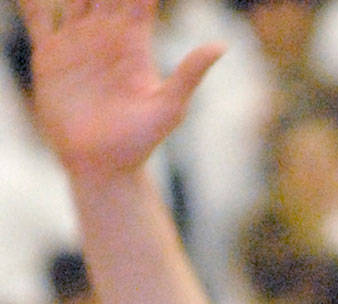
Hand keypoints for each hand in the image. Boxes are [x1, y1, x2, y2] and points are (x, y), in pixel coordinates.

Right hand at [19, 0, 223, 173]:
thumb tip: (221, 47)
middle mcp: (103, 33)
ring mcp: (75, 41)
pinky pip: (37, 16)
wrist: (102, 168)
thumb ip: (189, 75)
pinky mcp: (49, 56)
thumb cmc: (139, 143)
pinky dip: (31, 0)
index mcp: (132, 39)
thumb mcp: (168, 109)